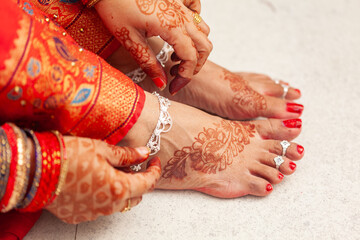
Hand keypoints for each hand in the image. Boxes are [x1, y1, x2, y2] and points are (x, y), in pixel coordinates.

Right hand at [46, 136, 160, 223]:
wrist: (35, 169)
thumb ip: (127, 155)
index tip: (155, 161)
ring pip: (118, 204)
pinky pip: (99, 208)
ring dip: (121, 190)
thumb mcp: (102, 149)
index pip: (148, 183)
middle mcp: (108, 205)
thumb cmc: (68, 155)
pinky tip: (94, 183)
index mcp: (118, 187)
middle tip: (133, 167)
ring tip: (112, 173)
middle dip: (139, 182)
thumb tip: (145, 153)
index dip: (155, 171)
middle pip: (135, 197)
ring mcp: (93, 213)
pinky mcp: (79, 215)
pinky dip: (103, 197)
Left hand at [95, 0, 211, 93]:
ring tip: (174, 55)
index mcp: (171, 27)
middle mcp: (181, 15)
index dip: (185, 77)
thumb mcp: (130, 40)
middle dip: (194, 65)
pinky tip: (179, 31)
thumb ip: (149, 64)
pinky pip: (196, 10)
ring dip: (195, 47)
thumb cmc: (114, 8)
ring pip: (203, 29)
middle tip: (176, 74)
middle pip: (204, 46)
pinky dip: (194, 24)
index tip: (173, 87)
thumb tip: (162, 85)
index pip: (190, 58)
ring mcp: (181, 4)